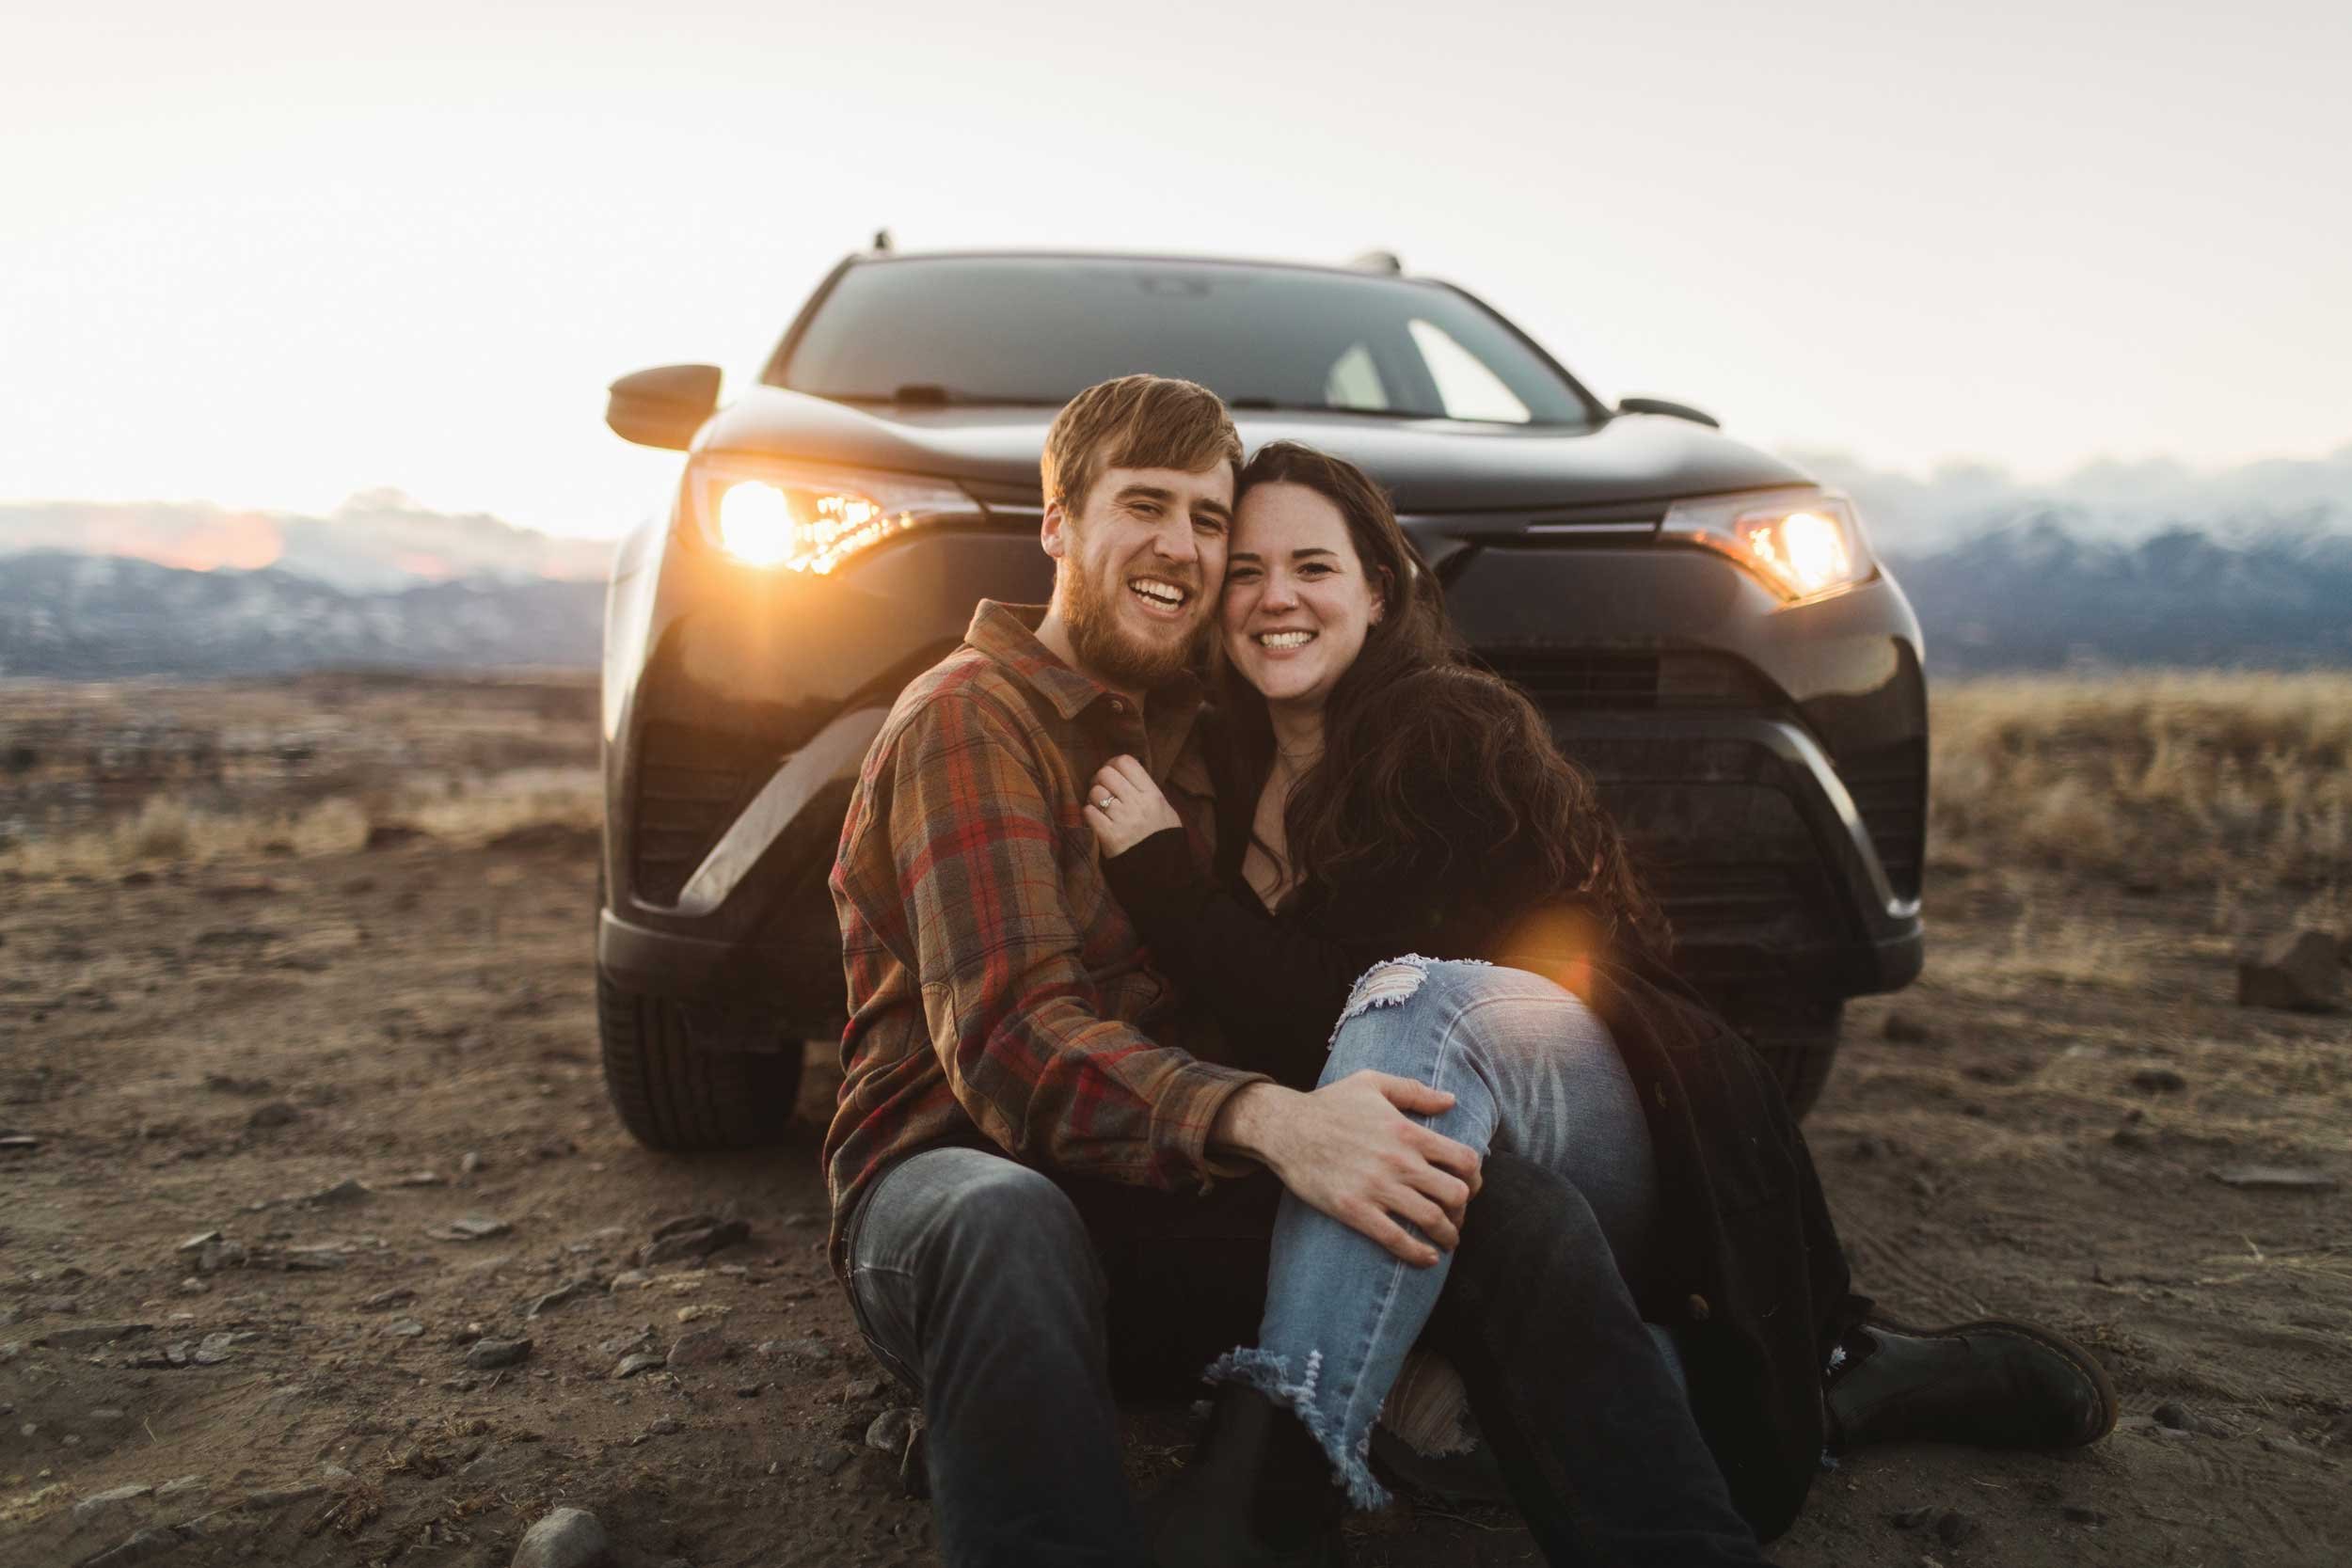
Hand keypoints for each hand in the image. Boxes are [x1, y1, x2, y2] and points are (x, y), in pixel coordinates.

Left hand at [1083, 754, 1181, 856]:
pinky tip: (1097, 820)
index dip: (1113, 763)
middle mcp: (1137, 804)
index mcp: (1152, 794)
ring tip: (1100, 807)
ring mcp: (1123, 820)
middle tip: (1102, 790)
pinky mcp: (1110, 836)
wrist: (1163, 872)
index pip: (1126, 762)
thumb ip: (1148, 791)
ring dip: (1093, 798)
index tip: (1112, 773)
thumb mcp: (1166, 810)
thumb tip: (1127, 774)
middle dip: (1099, 779)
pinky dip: (1089, 814)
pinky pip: (1088, 813)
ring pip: (1095, 792)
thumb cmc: (1164, 839)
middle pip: (1105, 773)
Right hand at [1213, 1074, 1483, 1267]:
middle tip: (1456, 1215)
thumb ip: (1415, 1091)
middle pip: (1456, 1194)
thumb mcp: (1372, 1083)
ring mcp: (1377, 1188)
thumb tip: (1451, 1101)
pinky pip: (1396, 1239)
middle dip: (1463, 1209)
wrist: (1285, 1128)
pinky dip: (1418, 1254)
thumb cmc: (1329, 1103)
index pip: (1464, 1160)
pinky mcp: (1355, 1210)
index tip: (1470, 1185)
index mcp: (1408, 1132)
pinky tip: (1427, 1259)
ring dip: (1447, 1235)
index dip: (1475, 1177)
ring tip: (1447, 1240)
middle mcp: (1399, 1162)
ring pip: (1432, 1220)